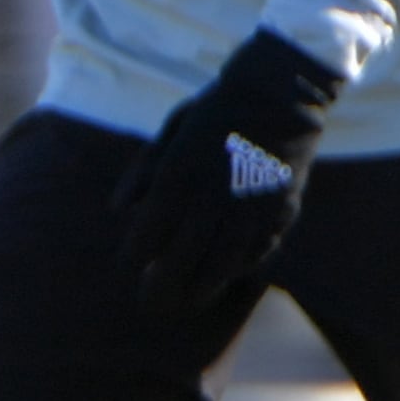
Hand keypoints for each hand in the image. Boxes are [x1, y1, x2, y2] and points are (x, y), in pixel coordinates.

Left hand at [112, 28, 342, 316]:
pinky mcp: (280, 211)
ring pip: (222, 264)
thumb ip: (143, 173)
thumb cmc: (216, 111)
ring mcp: (250, 208)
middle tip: (151, 305)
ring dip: (201, 288)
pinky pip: (258, 251)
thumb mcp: (171, 132)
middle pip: (182, 259)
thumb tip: (118, 212)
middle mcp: (214, 199)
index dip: (136, 255)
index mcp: (180, 177)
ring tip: (187, 303)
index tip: (130, 263)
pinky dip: (238, 268)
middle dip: (163, 286)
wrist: (281, 95)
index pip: (149, 233)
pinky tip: (225, 276)